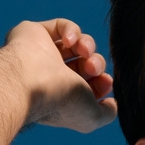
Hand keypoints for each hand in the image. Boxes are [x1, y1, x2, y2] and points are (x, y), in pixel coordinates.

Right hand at [5, 18, 116, 132]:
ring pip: (76, 45)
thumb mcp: (91, 118)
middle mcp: (51, 77)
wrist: (32, 81)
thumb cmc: (61, 102)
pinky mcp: (35, 34)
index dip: (102, 82)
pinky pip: (62, 26)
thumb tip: (112, 104)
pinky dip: (72, 31)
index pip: (88, 85)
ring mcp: (42, 55)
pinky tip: (71, 41)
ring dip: (88, 46)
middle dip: (96, 64)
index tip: (107, 81)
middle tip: (93, 68)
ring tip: (85, 52)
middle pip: (85, 63)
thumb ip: (107, 114)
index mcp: (61, 96)